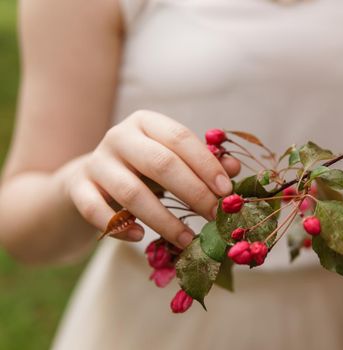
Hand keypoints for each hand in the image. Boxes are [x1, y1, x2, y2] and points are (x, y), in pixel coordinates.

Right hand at [66, 110, 239, 248]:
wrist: (91, 178)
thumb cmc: (142, 169)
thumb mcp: (171, 160)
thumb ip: (203, 162)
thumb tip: (234, 170)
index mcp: (146, 123)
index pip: (180, 138)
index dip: (206, 164)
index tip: (227, 191)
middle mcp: (119, 137)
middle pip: (160, 164)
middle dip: (193, 193)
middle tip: (214, 217)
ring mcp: (96, 162)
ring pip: (131, 193)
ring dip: (164, 220)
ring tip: (188, 239)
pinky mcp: (78, 188)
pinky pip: (97, 212)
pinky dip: (121, 227)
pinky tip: (141, 237)